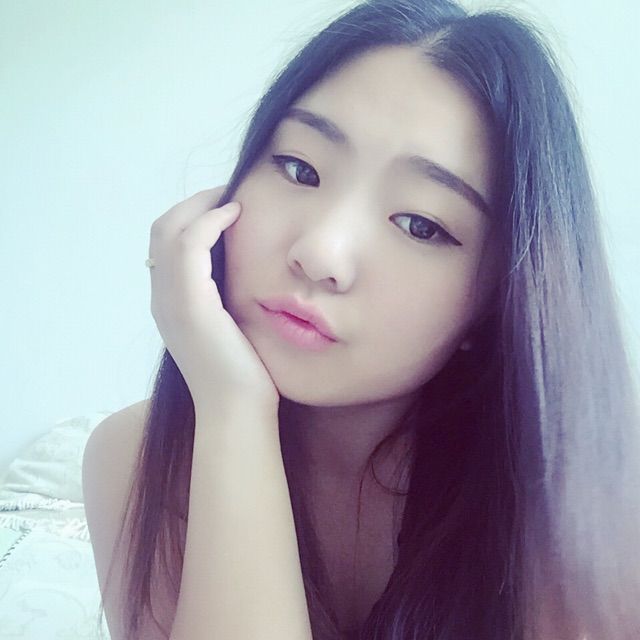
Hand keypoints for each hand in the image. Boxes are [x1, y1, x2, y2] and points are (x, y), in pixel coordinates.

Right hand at [147, 186, 279, 416]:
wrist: (237, 409)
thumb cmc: (242, 375)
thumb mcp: (229, 329)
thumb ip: (223, 301)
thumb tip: (241, 276)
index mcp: (170, 304)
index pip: (165, 246)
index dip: (191, 219)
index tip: (223, 207)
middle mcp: (162, 299)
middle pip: (161, 230)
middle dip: (193, 205)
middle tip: (226, 195)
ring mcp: (171, 300)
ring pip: (170, 231)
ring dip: (202, 206)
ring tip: (232, 200)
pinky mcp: (190, 303)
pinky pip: (190, 244)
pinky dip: (210, 221)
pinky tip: (236, 215)